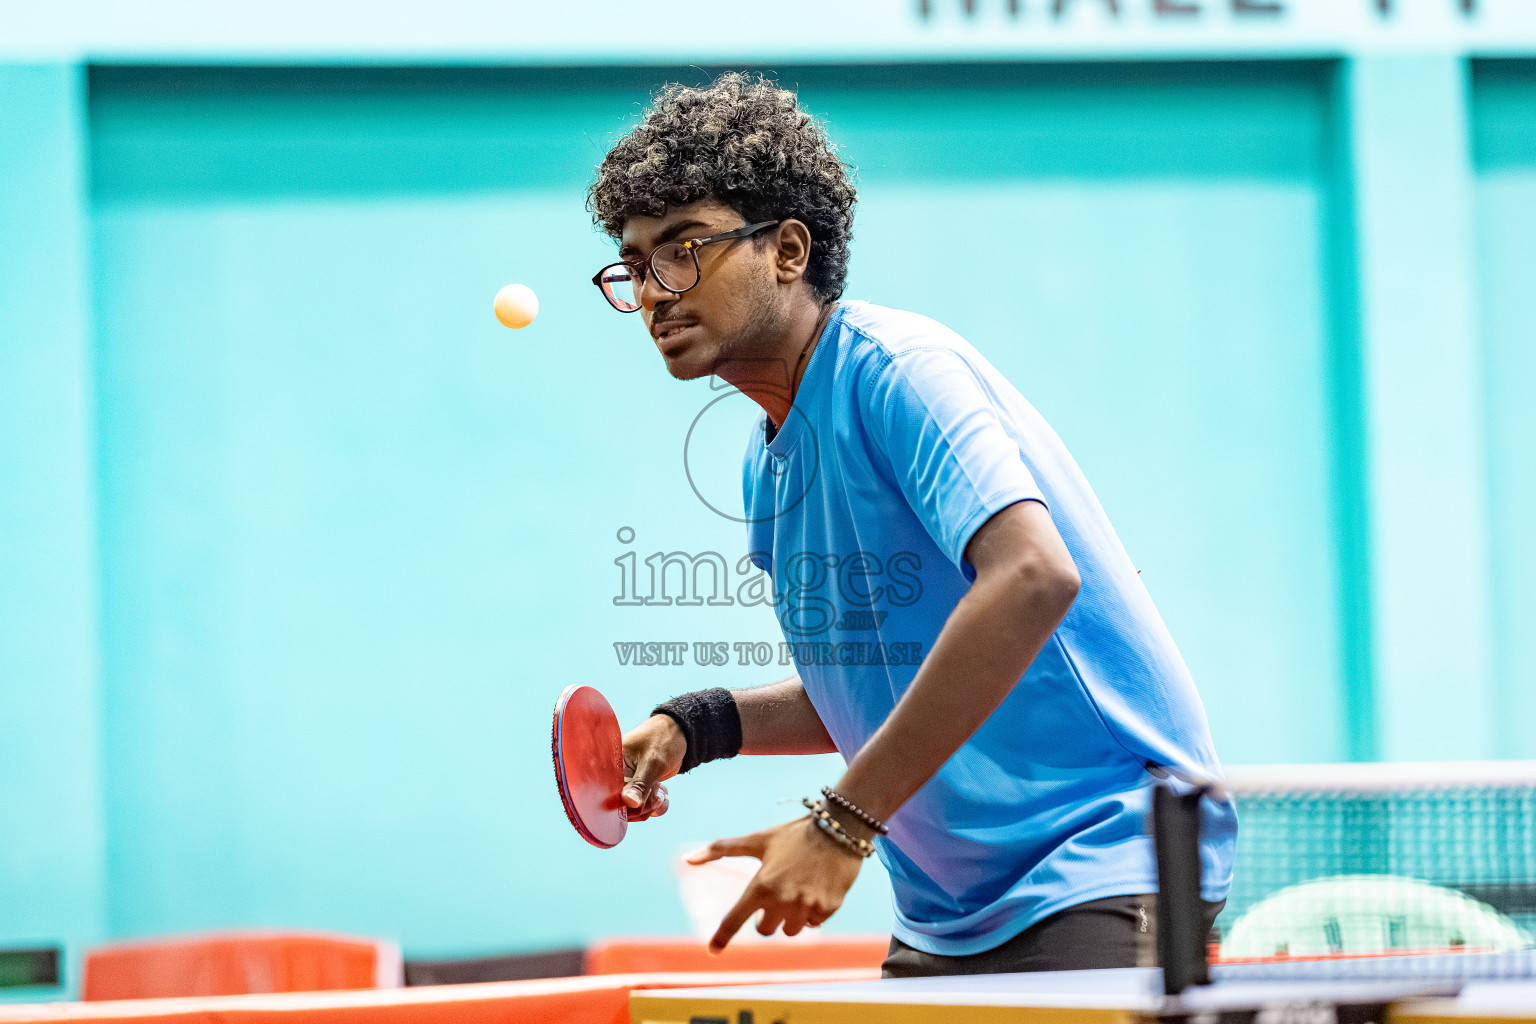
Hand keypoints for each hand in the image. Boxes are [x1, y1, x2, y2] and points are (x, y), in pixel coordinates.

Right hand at [621, 714, 685, 820]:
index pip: (608, 794)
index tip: (639, 804)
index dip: (623, 805)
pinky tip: (661, 795)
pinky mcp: (638, 788)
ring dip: (649, 805)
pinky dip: (654, 805)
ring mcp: (626, 783)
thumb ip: (640, 784)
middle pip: (621, 806)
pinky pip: (642, 807)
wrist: (678, 734)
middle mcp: (615, 776)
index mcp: (611, 764)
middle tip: (655, 793)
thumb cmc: (663, 740)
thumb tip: (629, 803)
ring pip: (633, 809)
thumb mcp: (653, 762)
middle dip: (641, 806)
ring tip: (659, 790)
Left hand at [685, 816, 864, 952]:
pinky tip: (816, 889)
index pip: (736, 918)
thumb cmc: (792, 835)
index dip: (722, 936)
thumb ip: (720, 849)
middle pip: (766, 929)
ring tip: (799, 890)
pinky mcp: (828, 908)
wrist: (838, 829)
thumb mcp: (757, 840)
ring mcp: (806, 906)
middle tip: (778, 893)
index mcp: (761, 884)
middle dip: (768, 916)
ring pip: (791, 930)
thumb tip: (686, 859)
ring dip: (791, 917)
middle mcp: (782, 899)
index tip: (712, 950)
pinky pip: (813, 923)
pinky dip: (812, 912)